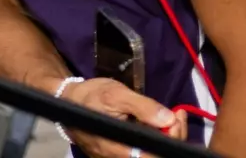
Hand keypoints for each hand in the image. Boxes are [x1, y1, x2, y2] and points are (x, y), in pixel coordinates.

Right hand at [59, 77, 187, 157]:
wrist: (67, 101)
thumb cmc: (90, 96)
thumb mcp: (116, 94)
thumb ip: (143, 107)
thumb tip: (169, 120)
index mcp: (118, 149)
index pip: (154, 154)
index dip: (172, 138)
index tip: (177, 116)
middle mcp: (119, 157)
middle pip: (157, 155)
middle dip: (173, 134)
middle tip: (178, 113)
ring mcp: (120, 156)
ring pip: (153, 152)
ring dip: (167, 135)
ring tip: (172, 115)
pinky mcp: (122, 152)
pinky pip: (145, 148)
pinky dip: (157, 136)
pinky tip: (161, 121)